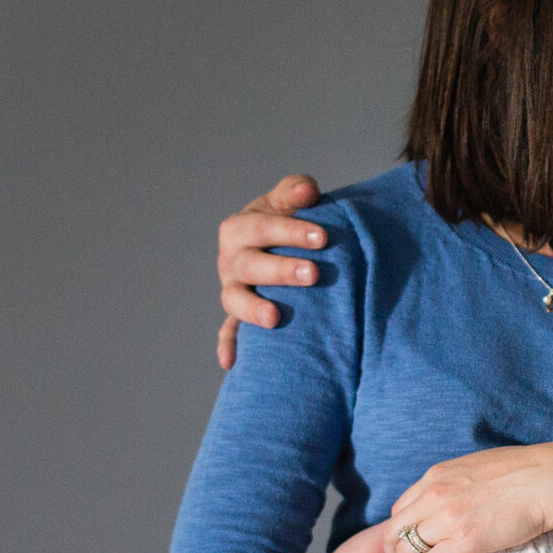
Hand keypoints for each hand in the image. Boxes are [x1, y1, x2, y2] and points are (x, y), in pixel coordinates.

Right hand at [215, 174, 325, 368]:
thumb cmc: (288, 221)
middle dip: (281, 270)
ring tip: (275, 317)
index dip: (291, 231)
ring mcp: (233, 290)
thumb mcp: (289, 201)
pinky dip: (228, 345)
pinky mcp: (237, 316)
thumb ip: (296, 191)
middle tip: (314, 273)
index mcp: (239, 228)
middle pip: (250, 266)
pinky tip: (231, 363)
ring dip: (253, 309)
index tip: (324, 236)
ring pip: (235, 300)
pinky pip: (229, 332)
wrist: (282, 248)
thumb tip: (308, 190)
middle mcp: (231, 261)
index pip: (262, 227)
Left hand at [384, 444, 552, 552]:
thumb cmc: (528, 473)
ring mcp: (447, 517)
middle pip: (395, 531)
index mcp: (438, 476)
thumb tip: (466, 499)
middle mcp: (435, 494)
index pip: (402, 508)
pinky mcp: (465, 540)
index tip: (408, 549)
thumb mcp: (481, 469)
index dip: (400, 533)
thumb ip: (464, 483)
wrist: (552, 479)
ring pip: (407, 551)